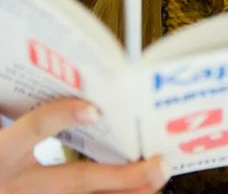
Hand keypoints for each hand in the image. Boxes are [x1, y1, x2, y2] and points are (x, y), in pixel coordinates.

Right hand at [0, 98, 170, 193]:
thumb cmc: (0, 156)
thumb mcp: (8, 132)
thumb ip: (38, 114)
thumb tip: (82, 97)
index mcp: (4, 152)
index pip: (33, 129)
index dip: (62, 117)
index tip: (94, 109)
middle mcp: (19, 184)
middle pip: (75, 181)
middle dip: (122, 176)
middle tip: (157, 164)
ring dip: (125, 193)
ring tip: (155, 179)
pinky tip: (135, 189)